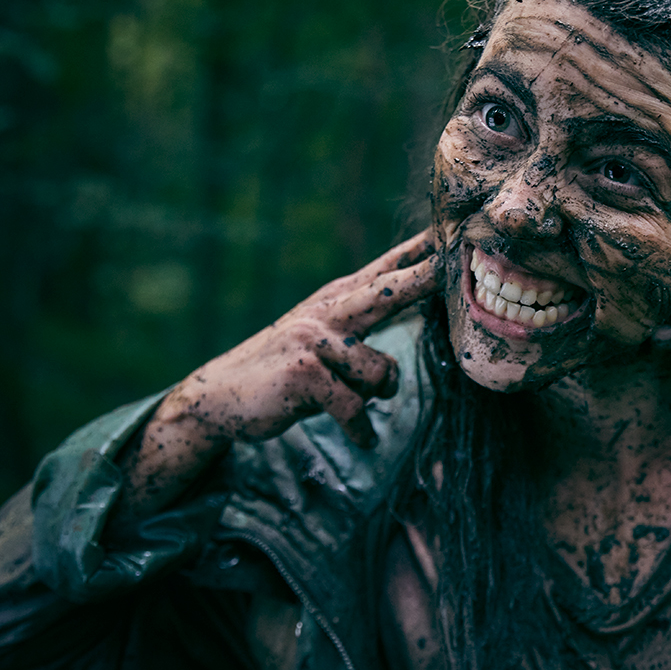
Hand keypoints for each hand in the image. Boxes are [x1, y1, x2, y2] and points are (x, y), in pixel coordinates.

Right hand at [119, 231, 439, 513]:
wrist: (219, 396)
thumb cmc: (284, 371)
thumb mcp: (323, 337)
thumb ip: (362, 325)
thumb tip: (409, 320)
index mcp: (336, 299)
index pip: (384, 270)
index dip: (417, 251)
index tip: (449, 231)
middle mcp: (327, 312)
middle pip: (388, 292)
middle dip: (423, 277)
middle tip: (451, 264)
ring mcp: (313, 339)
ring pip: (380, 373)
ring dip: (374, 397)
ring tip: (351, 404)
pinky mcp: (304, 373)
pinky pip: (355, 407)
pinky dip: (361, 429)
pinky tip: (362, 438)